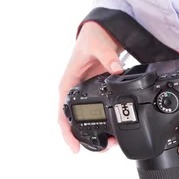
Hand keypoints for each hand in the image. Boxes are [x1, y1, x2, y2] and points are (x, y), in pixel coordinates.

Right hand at [58, 21, 123, 153]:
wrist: (100, 30)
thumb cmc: (93, 37)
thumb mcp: (98, 45)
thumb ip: (107, 57)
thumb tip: (116, 69)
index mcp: (68, 81)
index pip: (62, 112)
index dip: (67, 131)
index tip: (74, 148)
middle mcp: (74, 89)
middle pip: (72, 121)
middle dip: (83, 138)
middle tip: (101, 149)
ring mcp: (84, 91)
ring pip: (83, 118)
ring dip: (93, 132)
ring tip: (109, 144)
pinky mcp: (94, 90)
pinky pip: (95, 110)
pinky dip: (101, 121)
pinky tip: (112, 130)